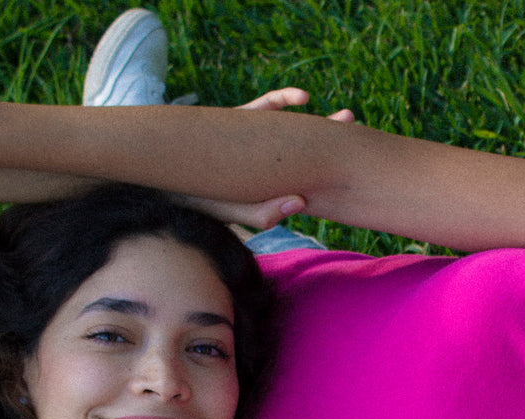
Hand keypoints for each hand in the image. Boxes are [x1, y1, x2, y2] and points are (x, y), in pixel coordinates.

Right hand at [183, 87, 355, 227]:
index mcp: (271, 189)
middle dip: (336, 148)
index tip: (361, 172)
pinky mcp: (238, 121)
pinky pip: (266, 107)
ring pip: (294, 130)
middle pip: (309, 155)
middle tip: (364, 142)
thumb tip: (301, 202)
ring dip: (320, 123)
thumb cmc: (195, 202)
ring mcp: (254, 142)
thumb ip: (262, 214)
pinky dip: (284, 100)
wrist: (160, 182)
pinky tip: (303, 98)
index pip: (311, 183)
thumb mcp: (231, 212)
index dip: (336, 179)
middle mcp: (266, 167)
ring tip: (346, 116)